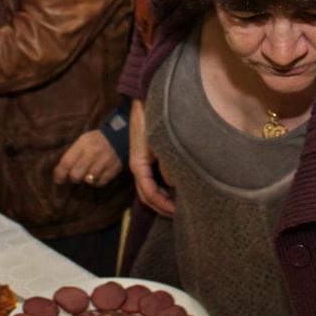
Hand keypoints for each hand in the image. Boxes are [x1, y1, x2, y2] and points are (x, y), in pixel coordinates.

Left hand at [53, 129, 123, 187]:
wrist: (120, 136)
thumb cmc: (96, 140)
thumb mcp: (83, 140)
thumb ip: (72, 154)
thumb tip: (59, 170)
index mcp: (83, 143)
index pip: (66, 162)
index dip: (60, 174)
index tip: (58, 179)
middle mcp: (93, 152)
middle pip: (76, 175)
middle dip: (74, 178)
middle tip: (75, 176)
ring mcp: (105, 161)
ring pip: (88, 180)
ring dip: (86, 179)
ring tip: (88, 173)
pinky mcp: (114, 169)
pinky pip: (100, 183)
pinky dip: (97, 182)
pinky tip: (97, 175)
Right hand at [128, 99, 174, 215]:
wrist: (145, 101)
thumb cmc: (152, 120)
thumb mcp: (160, 143)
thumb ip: (168, 164)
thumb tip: (173, 184)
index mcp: (138, 165)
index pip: (149, 193)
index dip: (163, 205)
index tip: (178, 211)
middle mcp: (137, 166)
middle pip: (146, 195)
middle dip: (160, 207)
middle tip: (178, 214)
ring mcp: (141, 162)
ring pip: (148, 188)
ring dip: (160, 199)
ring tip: (176, 205)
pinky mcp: (146, 156)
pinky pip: (152, 178)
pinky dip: (160, 188)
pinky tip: (172, 188)